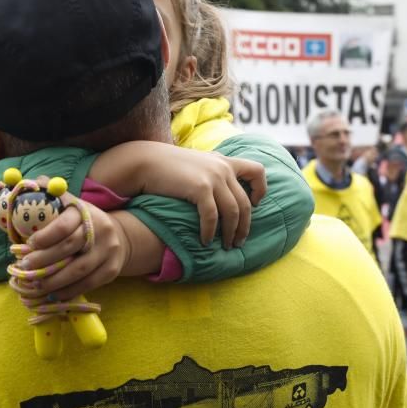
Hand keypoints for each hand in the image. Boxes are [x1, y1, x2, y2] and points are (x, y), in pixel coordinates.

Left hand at [18, 199, 128, 301]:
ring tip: (35, 284)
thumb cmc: (82, 223)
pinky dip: (68, 291)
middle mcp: (100, 230)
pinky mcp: (111, 270)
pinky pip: (88, 284)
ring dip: (53, 280)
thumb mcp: (70, 207)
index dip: (44, 237)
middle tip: (25, 267)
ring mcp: (108, 251)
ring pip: (78, 270)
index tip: (28, 245)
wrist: (117, 238)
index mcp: (85, 212)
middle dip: (43, 259)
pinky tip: (53, 294)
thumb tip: (33, 183)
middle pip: (69, 247)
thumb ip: (52, 197)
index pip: (64, 225)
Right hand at [88, 141, 267, 247]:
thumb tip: (218, 188)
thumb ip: (211, 170)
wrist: (146, 161)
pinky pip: (212, 217)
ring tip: (226, 246)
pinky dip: (210, 232)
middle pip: (245, 202)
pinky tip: (206, 241)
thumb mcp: (196, 163)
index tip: (255, 204)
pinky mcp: (200, 188)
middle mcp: (223, 168)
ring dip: (231, 233)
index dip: (261, 189)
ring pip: (233, 212)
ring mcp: (213, 177)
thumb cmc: (167, 166)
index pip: (258, 171)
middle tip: (238, 242)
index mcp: (224, 161)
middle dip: (244, 226)